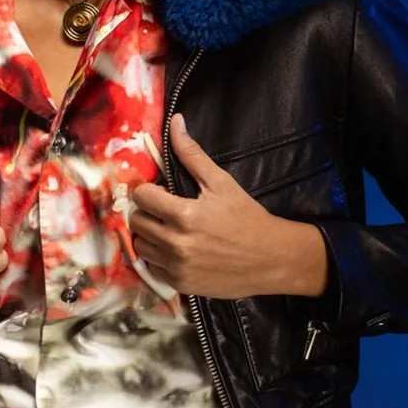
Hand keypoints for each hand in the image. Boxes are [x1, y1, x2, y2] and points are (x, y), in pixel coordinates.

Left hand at [130, 113, 328, 298]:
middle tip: (164, 209)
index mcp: (183, 214)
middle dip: (146, 211)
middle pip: (136, 221)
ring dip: (150, 235)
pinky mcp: (180, 284)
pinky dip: (159, 258)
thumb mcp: (222, 183)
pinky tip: (176, 250)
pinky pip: (152, 268)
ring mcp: (176, 267)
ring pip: (141, 246)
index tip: (159, 191)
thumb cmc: (247, 217)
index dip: (148, 189)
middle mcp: (175, 243)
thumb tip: (175, 122)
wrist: (271, 258)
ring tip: (169, 229)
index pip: (141, 196)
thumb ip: (192, 154)